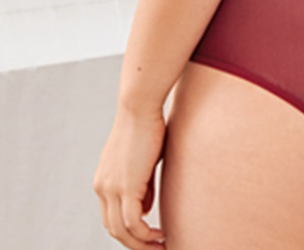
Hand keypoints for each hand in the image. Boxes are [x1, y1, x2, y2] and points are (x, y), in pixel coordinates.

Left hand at [93, 105, 167, 247]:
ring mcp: (111, 188)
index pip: (112, 216)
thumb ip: (142, 184)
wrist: (139, 106)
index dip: (130, 230)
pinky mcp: (125, 186)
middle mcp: (102, 188)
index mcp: (104, 181)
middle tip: (156, 249)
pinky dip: (146, 234)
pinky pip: (132, 222)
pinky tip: (162, 235)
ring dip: (142, 244)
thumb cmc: (147, 125)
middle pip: (114, 229)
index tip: (151, 234)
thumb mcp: (143, 160)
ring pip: (122, 230)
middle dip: (135, 244)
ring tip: (162, 247)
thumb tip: (145, 207)